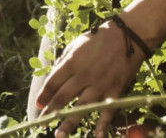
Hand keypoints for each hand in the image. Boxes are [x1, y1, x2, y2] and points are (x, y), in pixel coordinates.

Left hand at [34, 19, 146, 137]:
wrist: (128, 37)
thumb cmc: (99, 39)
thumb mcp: (76, 45)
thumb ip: (64, 61)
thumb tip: (54, 75)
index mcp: (72, 62)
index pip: (53, 82)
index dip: (44, 95)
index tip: (38, 105)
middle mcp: (84, 76)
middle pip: (63, 97)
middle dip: (51, 112)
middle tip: (42, 123)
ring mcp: (100, 85)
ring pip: (81, 108)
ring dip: (68, 123)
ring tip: (58, 135)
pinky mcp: (115, 92)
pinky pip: (106, 111)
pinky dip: (102, 126)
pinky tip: (96, 136)